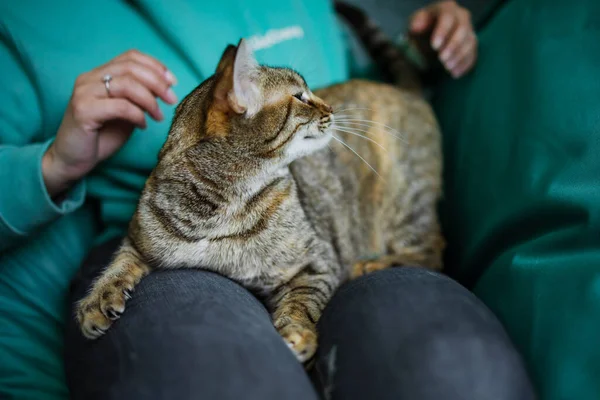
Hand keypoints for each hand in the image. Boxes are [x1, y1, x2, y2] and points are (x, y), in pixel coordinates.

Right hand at [42, 50, 177, 196]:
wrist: (72, 161)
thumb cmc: (100, 138)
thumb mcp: (125, 114)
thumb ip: (139, 98)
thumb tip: (164, 89)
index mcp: (98, 75)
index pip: (130, 57)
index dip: (154, 66)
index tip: (173, 82)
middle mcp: (89, 79)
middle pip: (130, 67)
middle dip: (157, 83)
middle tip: (171, 99)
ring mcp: (84, 93)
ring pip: (126, 84)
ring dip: (149, 100)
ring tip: (158, 116)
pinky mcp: (82, 111)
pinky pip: (119, 106)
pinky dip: (137, 115)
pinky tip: (142, 126)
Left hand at [410, 1, 477, 77]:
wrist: (427, 37)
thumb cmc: (420, 28)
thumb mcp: (414, 24)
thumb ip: (415, 24)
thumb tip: (416, 27)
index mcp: (446, 8)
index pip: (448, 17)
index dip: (442, 31)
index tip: (434, 46)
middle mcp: (461, 16)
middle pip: (463, 29)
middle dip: (453, 46)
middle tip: (442, 60)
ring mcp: (469, 30)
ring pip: (470, 43)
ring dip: (459, 57)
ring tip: (447, 68)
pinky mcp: (471, 44)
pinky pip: (473, 54)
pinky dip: (465, 65)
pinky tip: (455, 73)